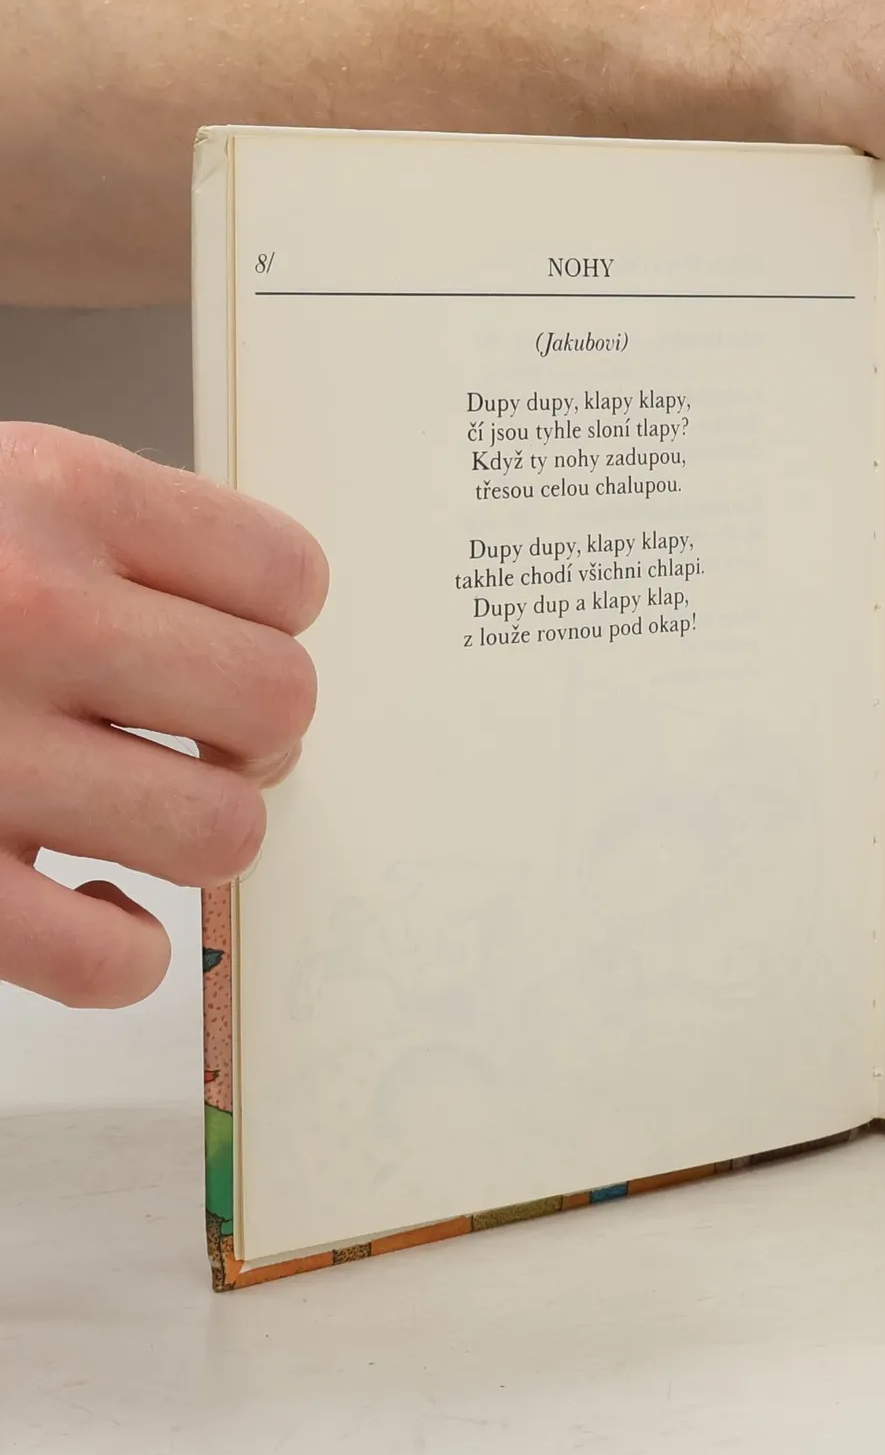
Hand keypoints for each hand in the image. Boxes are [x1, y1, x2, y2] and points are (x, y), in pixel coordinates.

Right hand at [0, 425, 325, 1005]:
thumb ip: (119, 539)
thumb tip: (267, 637)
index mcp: (51, 493)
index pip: (288, 576)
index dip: (269, 624)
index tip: (219, 641)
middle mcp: (23, 611)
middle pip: (279, 702)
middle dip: (251, 734)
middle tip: (189, 741)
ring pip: (222, 834)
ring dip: (194, 838)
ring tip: (128, 817)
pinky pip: (110, 961)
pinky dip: (117, 952)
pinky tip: (78, 903)